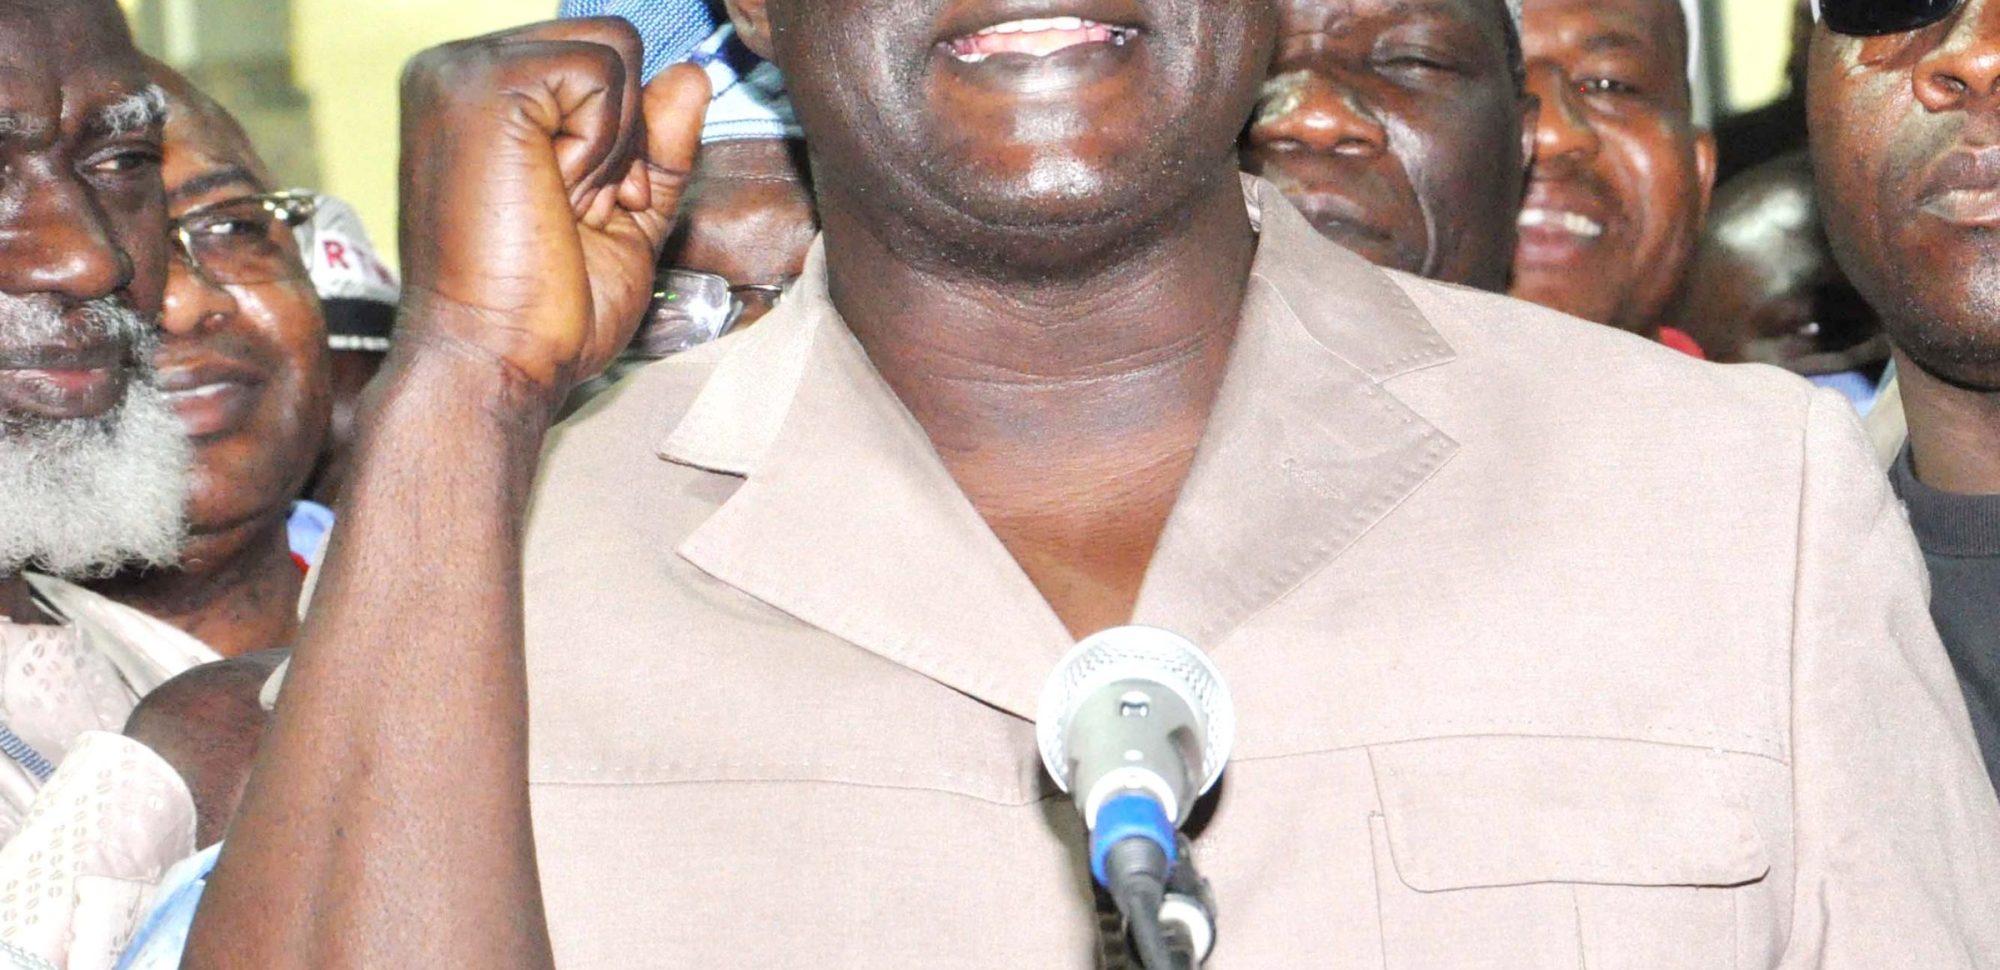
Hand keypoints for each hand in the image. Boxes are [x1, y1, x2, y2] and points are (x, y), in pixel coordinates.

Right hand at [393, 18, 708, 402]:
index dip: (620, 137)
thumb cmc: (546, 310)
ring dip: (614, 147)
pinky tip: (555, 196)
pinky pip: (602, 74)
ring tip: (560, 207)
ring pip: (613, 52)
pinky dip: (603, 148)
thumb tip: (692, 73)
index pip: (594, 59)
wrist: (496, 361)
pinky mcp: (485, 84)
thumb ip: (657, 144)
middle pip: (609, 43)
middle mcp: (458, 68)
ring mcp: (464, 70)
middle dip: (622, 136)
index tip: (580, 210)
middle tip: (574, 211)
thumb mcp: (625, 215)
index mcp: (477, 93)